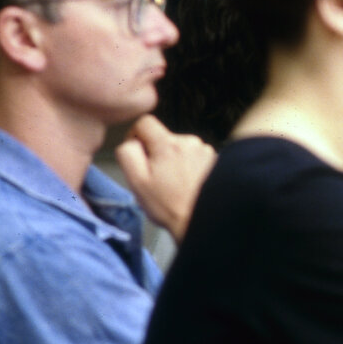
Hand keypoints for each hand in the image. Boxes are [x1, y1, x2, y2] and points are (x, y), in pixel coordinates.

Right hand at [115, 115, 216, 242]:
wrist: (202, 221)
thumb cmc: (168, 205)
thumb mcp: (137, 181)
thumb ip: (128, 154)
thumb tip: (131, 140)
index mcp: (168, 144)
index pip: (145, 122)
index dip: (136, 135)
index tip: (139, 154)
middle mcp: (189, 142)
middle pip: (163, 137)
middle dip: (157, 153)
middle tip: (158, 178)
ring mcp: (205, 151)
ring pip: (179, 147)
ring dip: (174, 161)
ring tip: (175, 184)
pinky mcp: (215, 160)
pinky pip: (194, 157)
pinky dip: (189, 167)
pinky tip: (189, 185)